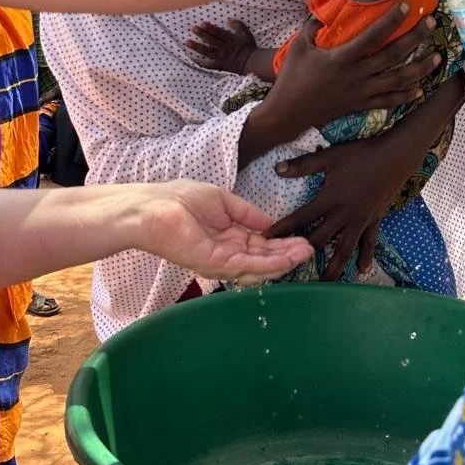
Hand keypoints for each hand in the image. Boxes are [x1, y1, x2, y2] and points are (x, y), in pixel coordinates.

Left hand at [134, 180, 312, 283]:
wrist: (154, 208)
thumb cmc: (180, 199)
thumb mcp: (223, 201)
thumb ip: (247, 213)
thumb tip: (270, 222)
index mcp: (228, 236)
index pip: (260, 243)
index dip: (281, 242)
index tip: (301, 238)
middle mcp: (228, 251)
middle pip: (264, 257)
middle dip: (288, 253)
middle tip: (310, 248)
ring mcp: (222, 261)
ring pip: (259, 265)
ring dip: (284, 260)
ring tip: (305, 252)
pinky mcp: (216, 264)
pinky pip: (247, 265)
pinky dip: (269, 262)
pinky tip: (287, 257)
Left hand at [188, 19, 259, 75]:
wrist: (252, 63)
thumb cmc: (249, 47)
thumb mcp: (246, 34)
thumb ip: (238, 25)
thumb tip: (229, 19)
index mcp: (230, 40)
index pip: (219, 33)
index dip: (210, 28)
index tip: (202, 24)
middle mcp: (224, 48)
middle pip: (211, 41)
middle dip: (202, 34)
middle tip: (193, 29)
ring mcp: (221, 57)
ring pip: (207, 52)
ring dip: (197, 47)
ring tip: (188, 42)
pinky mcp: (219, 65)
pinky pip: (209, 65)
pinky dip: (201, 63)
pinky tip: (192, 60)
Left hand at [264, 73, 464, 277]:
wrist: (395, 158)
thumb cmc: (361, 155)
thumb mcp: (330, 156)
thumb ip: (304, 165)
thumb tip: (277, 169)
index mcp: (329, 200)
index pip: (300, 218)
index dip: (282, 229)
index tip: (266, 239)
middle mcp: (343, 215)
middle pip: (320, 239)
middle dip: (303, 254)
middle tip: (290, 268)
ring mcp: (360, 221)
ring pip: (345, 249)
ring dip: (335, 267)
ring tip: (325, 283)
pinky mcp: (374, 221)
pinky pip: (369, 243)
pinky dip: (365, 257)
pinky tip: (362, 270)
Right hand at [266, 8, 440, 135]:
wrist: (287, 113)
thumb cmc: (292, 78)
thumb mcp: (298, 47)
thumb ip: (313, 28)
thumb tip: (325, 16)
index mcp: (342, 58)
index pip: (373, 36)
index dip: (391, 20)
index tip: (407, 6)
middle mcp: (357, 75)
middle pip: (393, 55)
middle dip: (415, 39)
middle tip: (431, 25)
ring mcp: (361, 92)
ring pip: (398, 80)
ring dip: (420, 69)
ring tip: (437, 58)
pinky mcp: (360, 105)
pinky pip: (388, 101)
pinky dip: (405, 96)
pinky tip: (419, 89)